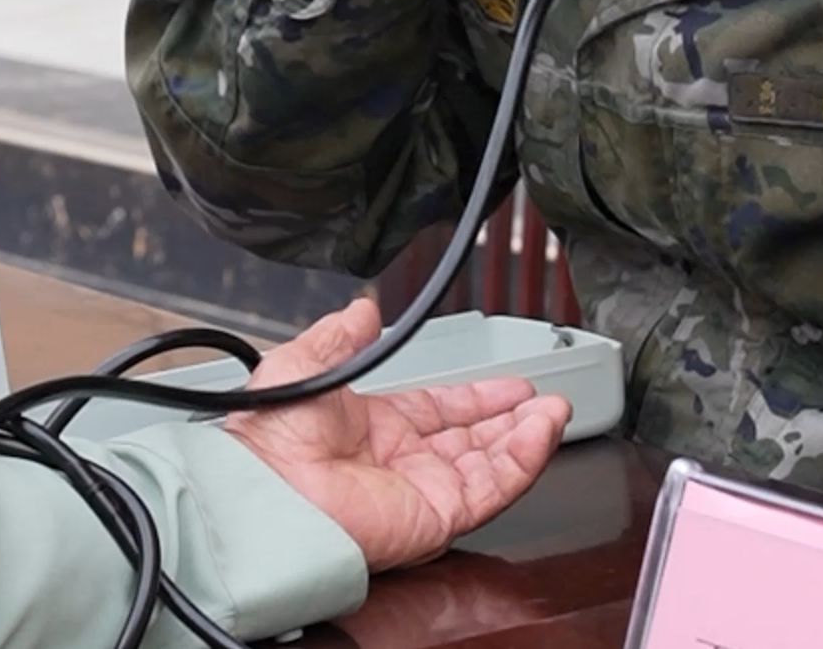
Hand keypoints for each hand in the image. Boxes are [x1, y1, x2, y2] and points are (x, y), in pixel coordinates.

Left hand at [223, 298, 570, 572]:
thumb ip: (341, 335)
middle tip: (545, 399)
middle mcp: (402, 462)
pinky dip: (524, 460)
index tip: (509, 384)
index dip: (478, 397)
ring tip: (556, 410)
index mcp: (374, 429)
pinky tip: (541, 431)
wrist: (266, 487)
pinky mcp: (438, 515)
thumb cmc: (268, 439)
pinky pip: (493, 488)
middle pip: (475, 440)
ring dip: (528, 437)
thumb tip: (362, 308)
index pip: (441, 412)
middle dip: (513, 418)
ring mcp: (423, 490)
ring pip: (492, 464)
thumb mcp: (304, 364)